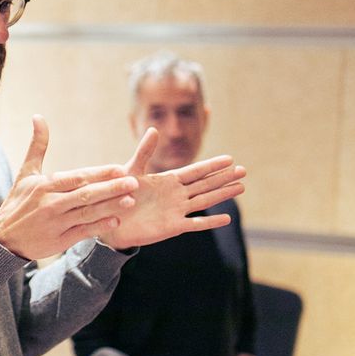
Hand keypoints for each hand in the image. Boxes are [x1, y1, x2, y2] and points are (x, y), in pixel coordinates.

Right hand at [0, 116, 138, 259]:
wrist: (3, 238)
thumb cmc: (18, 203)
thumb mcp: (26, 173)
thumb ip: (37, 146)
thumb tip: (38, 116)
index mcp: (45, 185)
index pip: (77, 177)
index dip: (99, 173)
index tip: (119, 168)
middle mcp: (51, 203)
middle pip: (86, 194)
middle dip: (111, 188)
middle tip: (133, 182)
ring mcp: (55, 223)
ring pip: (87, 213)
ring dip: (110, 207)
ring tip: (130, 201)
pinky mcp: (58, 241)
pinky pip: (82, 232)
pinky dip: (99, 227)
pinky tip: (116, 220)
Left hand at [101, 129, 246, 250]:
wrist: (111, 220)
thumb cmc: (119, 194)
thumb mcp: (131, 170)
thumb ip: (144, 151)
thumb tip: (153, 128)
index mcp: (168, 180)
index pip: (195, 171)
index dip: (212, 165)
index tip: (230, 159)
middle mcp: (176, 195)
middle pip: (205, 184)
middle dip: (224, 177)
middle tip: (244, 171)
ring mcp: (176, 210)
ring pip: (205, 200)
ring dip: (223, 194)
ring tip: (241, 187)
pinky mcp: (172, 226)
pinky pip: (195, 223)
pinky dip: (210, 221)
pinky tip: (226, 218)